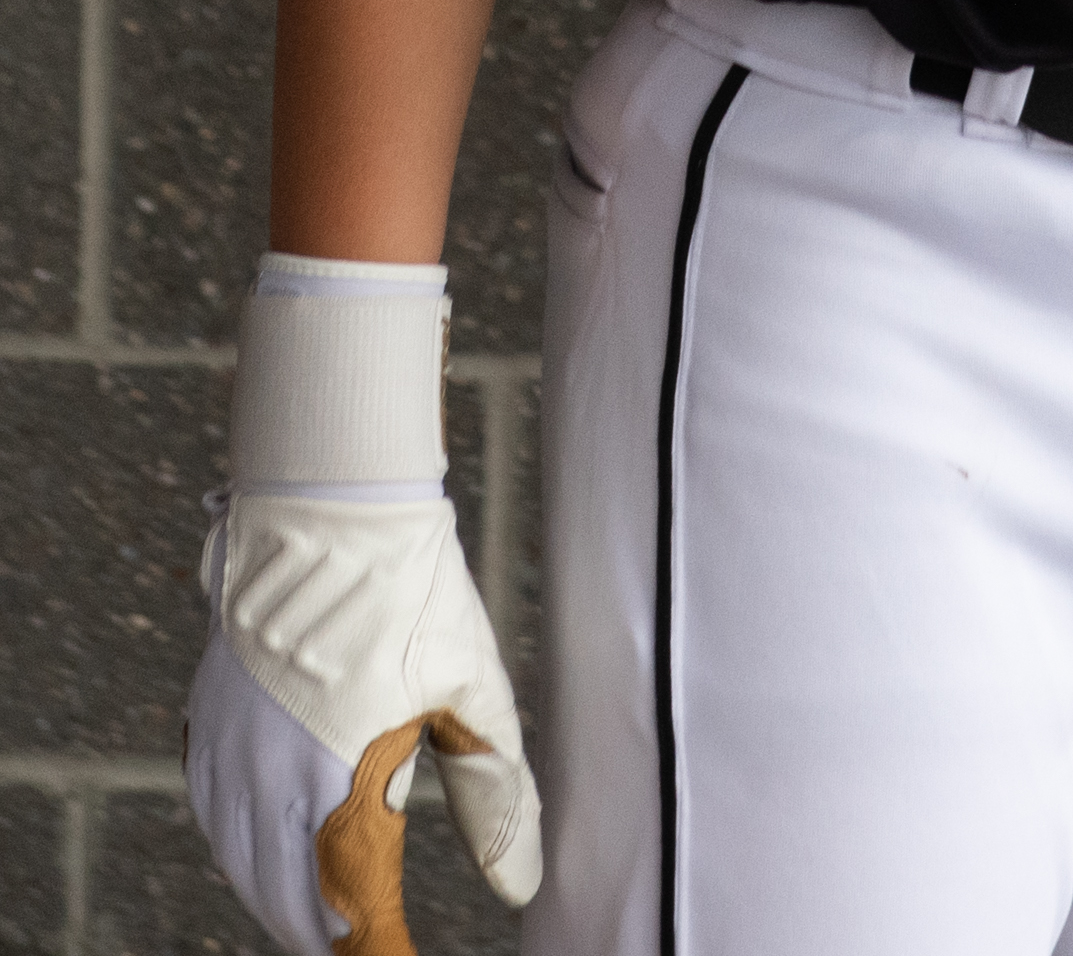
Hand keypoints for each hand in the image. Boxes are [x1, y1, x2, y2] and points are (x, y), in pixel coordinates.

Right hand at [182, 257, 540, 955]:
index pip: (360, 914)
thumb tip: (520, 887)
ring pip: (244, 865)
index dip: (380, 954)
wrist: (329, 505)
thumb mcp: (474, 690)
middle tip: (372, 946)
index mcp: (343, 785)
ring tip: (323, 917)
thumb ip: (497, 795)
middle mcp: (273, 782)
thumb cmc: (414, 590)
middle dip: (333, 936)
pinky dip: (240, 848)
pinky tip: (264, 848)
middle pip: (293, 904)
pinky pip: (213, 812)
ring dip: (283, 900)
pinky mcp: (208, 717)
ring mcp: (231, 752)